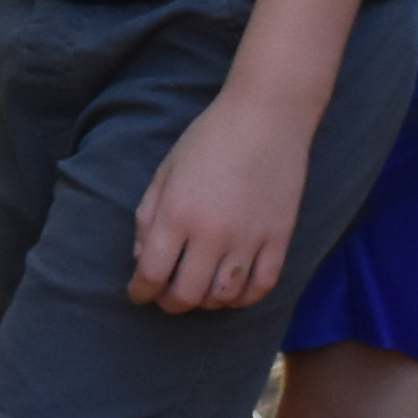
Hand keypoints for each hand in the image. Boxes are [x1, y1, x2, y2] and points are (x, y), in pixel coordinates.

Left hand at [128, 80, 318, 312]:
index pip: (151, 273)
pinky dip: (243, 298)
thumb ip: (148, 216)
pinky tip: (232, 291)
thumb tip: (142, 260)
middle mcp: (212, 232)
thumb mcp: (166, 170)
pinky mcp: (279, 237)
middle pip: (186, 295)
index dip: (140, 291)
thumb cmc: (210, 137)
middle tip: (166, 297)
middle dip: (169, 303)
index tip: (139, 293)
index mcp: (177, 212)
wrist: (267, 114)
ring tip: (198, 291)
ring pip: (223, 297)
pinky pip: (261, 286)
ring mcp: (249, 238)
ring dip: (205, 303)